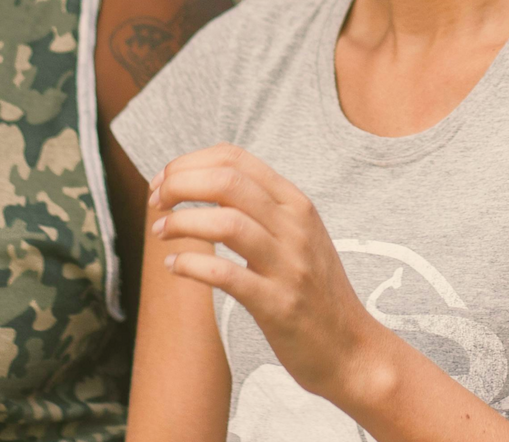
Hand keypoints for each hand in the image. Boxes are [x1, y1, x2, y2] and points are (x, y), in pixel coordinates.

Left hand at [148, 143, 387, 406]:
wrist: (353, 350)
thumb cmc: (314, 291)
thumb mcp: (297, 235)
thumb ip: (261, 207)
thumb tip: (204, 182)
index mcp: (296, 203)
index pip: (235, 158)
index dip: (189, 163)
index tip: (164, 180)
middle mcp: (295, 227)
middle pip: (226, 181)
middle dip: (179, 184)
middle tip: (156, 201)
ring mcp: (289, 265)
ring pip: (226, 223)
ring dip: (181, 222)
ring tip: (160, 232)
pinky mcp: (278, 305)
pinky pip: (226, 274)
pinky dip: (190, 265)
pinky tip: (174, 266)